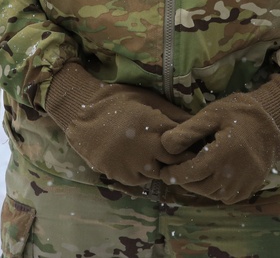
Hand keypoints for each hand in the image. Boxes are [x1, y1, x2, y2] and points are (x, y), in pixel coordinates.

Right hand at [45, 62, 190, 186]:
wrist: (82, 114)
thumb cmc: (119, 101)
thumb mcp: (150, 99)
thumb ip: (173, 114)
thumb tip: (197, 122)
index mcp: (157, 128)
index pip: (184, 148)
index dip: (189, 148)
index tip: (192, 146)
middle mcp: (147, 150)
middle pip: (173, 164)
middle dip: (176, 160)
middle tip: (174, 153)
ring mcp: (132, 165)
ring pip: (156, 174)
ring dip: (159, 167)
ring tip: (152, 154)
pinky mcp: (118, 175)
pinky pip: (138, 180)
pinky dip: (141, 173)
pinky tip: (137, 159)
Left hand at [159, 74, 279, 203]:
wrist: (272, 118)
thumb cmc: (239, 112)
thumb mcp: (213, 113)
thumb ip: (188, 130)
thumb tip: (165, 144)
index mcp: (226, 151)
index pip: (192, 173)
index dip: (174, 174)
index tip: (165, 170)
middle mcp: (237, 171)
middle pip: (201, 187)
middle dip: (186, 181)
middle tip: (179, 170)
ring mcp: (247, 181)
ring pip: (214, 194)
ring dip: (201, 186)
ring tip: (195, 172)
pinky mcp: (253, 185)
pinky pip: (228, 197)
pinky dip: (217, 190)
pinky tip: (214, 176)